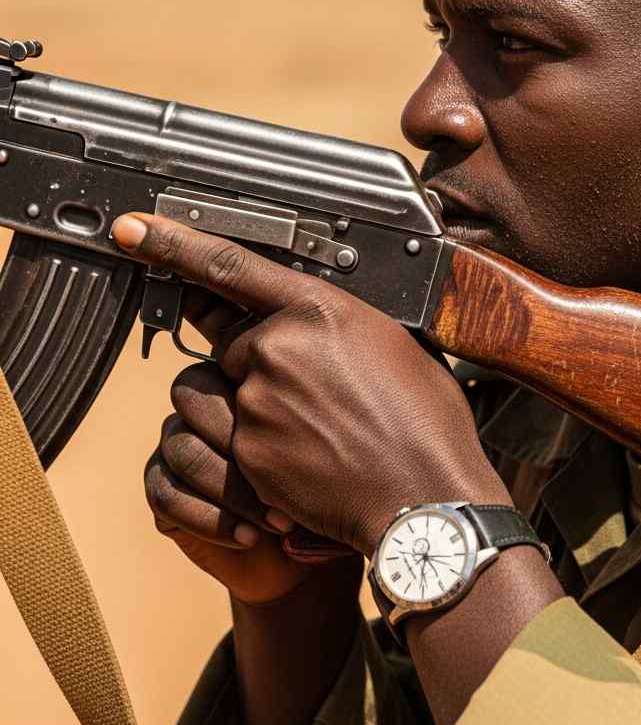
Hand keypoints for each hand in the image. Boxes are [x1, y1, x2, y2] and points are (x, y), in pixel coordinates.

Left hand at [115, 212, 509, 557]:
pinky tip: (315, 455)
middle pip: (232, 342)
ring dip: (258, 405)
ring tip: (315, 426)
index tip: (132, 231)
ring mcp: (257, 403)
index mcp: (317, 309)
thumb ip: (335, 320)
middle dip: (259, 361)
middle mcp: (277, 348)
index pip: (228, 264)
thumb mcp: (390, 341)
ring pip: (232, 393)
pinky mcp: (247, 453)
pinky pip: (239, 438)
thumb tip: (309, 321)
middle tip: (314, 389)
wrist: (423, 492)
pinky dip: (268, 447)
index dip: (171, 243)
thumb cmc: (423, 417)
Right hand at [145, 360, 330, 603]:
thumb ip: (307, 408)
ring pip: (186, 452)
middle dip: (244, 450)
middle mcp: (201, 407)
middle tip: (284, 487)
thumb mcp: (325, 445)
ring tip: (277, 522)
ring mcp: (176, 445)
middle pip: (194, 399)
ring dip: (234, 493)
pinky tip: (248, 537)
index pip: (225, 365)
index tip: (300, 445)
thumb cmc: (322, 489)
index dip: (257, 406)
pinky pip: (167, 495)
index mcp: (241, 381)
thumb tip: (302, 392)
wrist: (302, 551)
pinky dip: (212, 520)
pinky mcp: (161, 489)